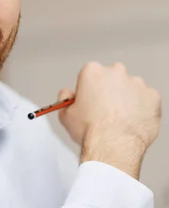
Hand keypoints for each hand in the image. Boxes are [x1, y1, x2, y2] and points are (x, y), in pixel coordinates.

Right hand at [58, 61, 161, 178]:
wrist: (114, 145)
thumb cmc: (92, 130)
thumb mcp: (65, 114)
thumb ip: (65, 98)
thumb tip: (67, 93)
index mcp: (93, 72)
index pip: (90, 74)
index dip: (89, 88)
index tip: (90, 99)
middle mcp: (115, 73)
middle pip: (112, 77)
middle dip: (109, 90)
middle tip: (105, 110)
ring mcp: (136, 84)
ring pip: (131, 88)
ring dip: (126, 98)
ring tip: (119, 118)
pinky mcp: (152, 97)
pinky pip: (147, 100)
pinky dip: (141, 108)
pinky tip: (132, 120)